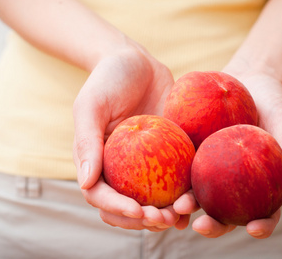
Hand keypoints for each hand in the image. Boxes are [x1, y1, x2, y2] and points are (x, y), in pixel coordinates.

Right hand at [72, 43, 182, 230]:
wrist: (137, 61)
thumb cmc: (108, 79)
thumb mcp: (91, 105)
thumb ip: (87, 142)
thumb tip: (85, 183)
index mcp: (97, 162)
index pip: (101, 196)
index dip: (117, 209)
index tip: (139, 211)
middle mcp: (121, 168)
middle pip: (128, 206)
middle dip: (144, 220)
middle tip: (164, 219)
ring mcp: (146, 164)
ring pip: (153, 200)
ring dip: (166, 214)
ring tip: (181, 217)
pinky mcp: (169, 153)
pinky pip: (176, 179)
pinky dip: (184, 193)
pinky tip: (196, 197)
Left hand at [174, 71, 281, 238]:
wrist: (247, 80)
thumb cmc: (272, 102)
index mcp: (260, 183)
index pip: (265, 212)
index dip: (261, 225)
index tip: (253, 228)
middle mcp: (234, 183)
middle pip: (226, 213)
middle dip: (214, 226)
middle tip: (202, 227)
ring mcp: (212, 170)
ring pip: (200, 195)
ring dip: (188, 207)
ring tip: (177, 208)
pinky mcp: (194, 153)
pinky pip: (183, 166)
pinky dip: (174, 176)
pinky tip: (164, 178)